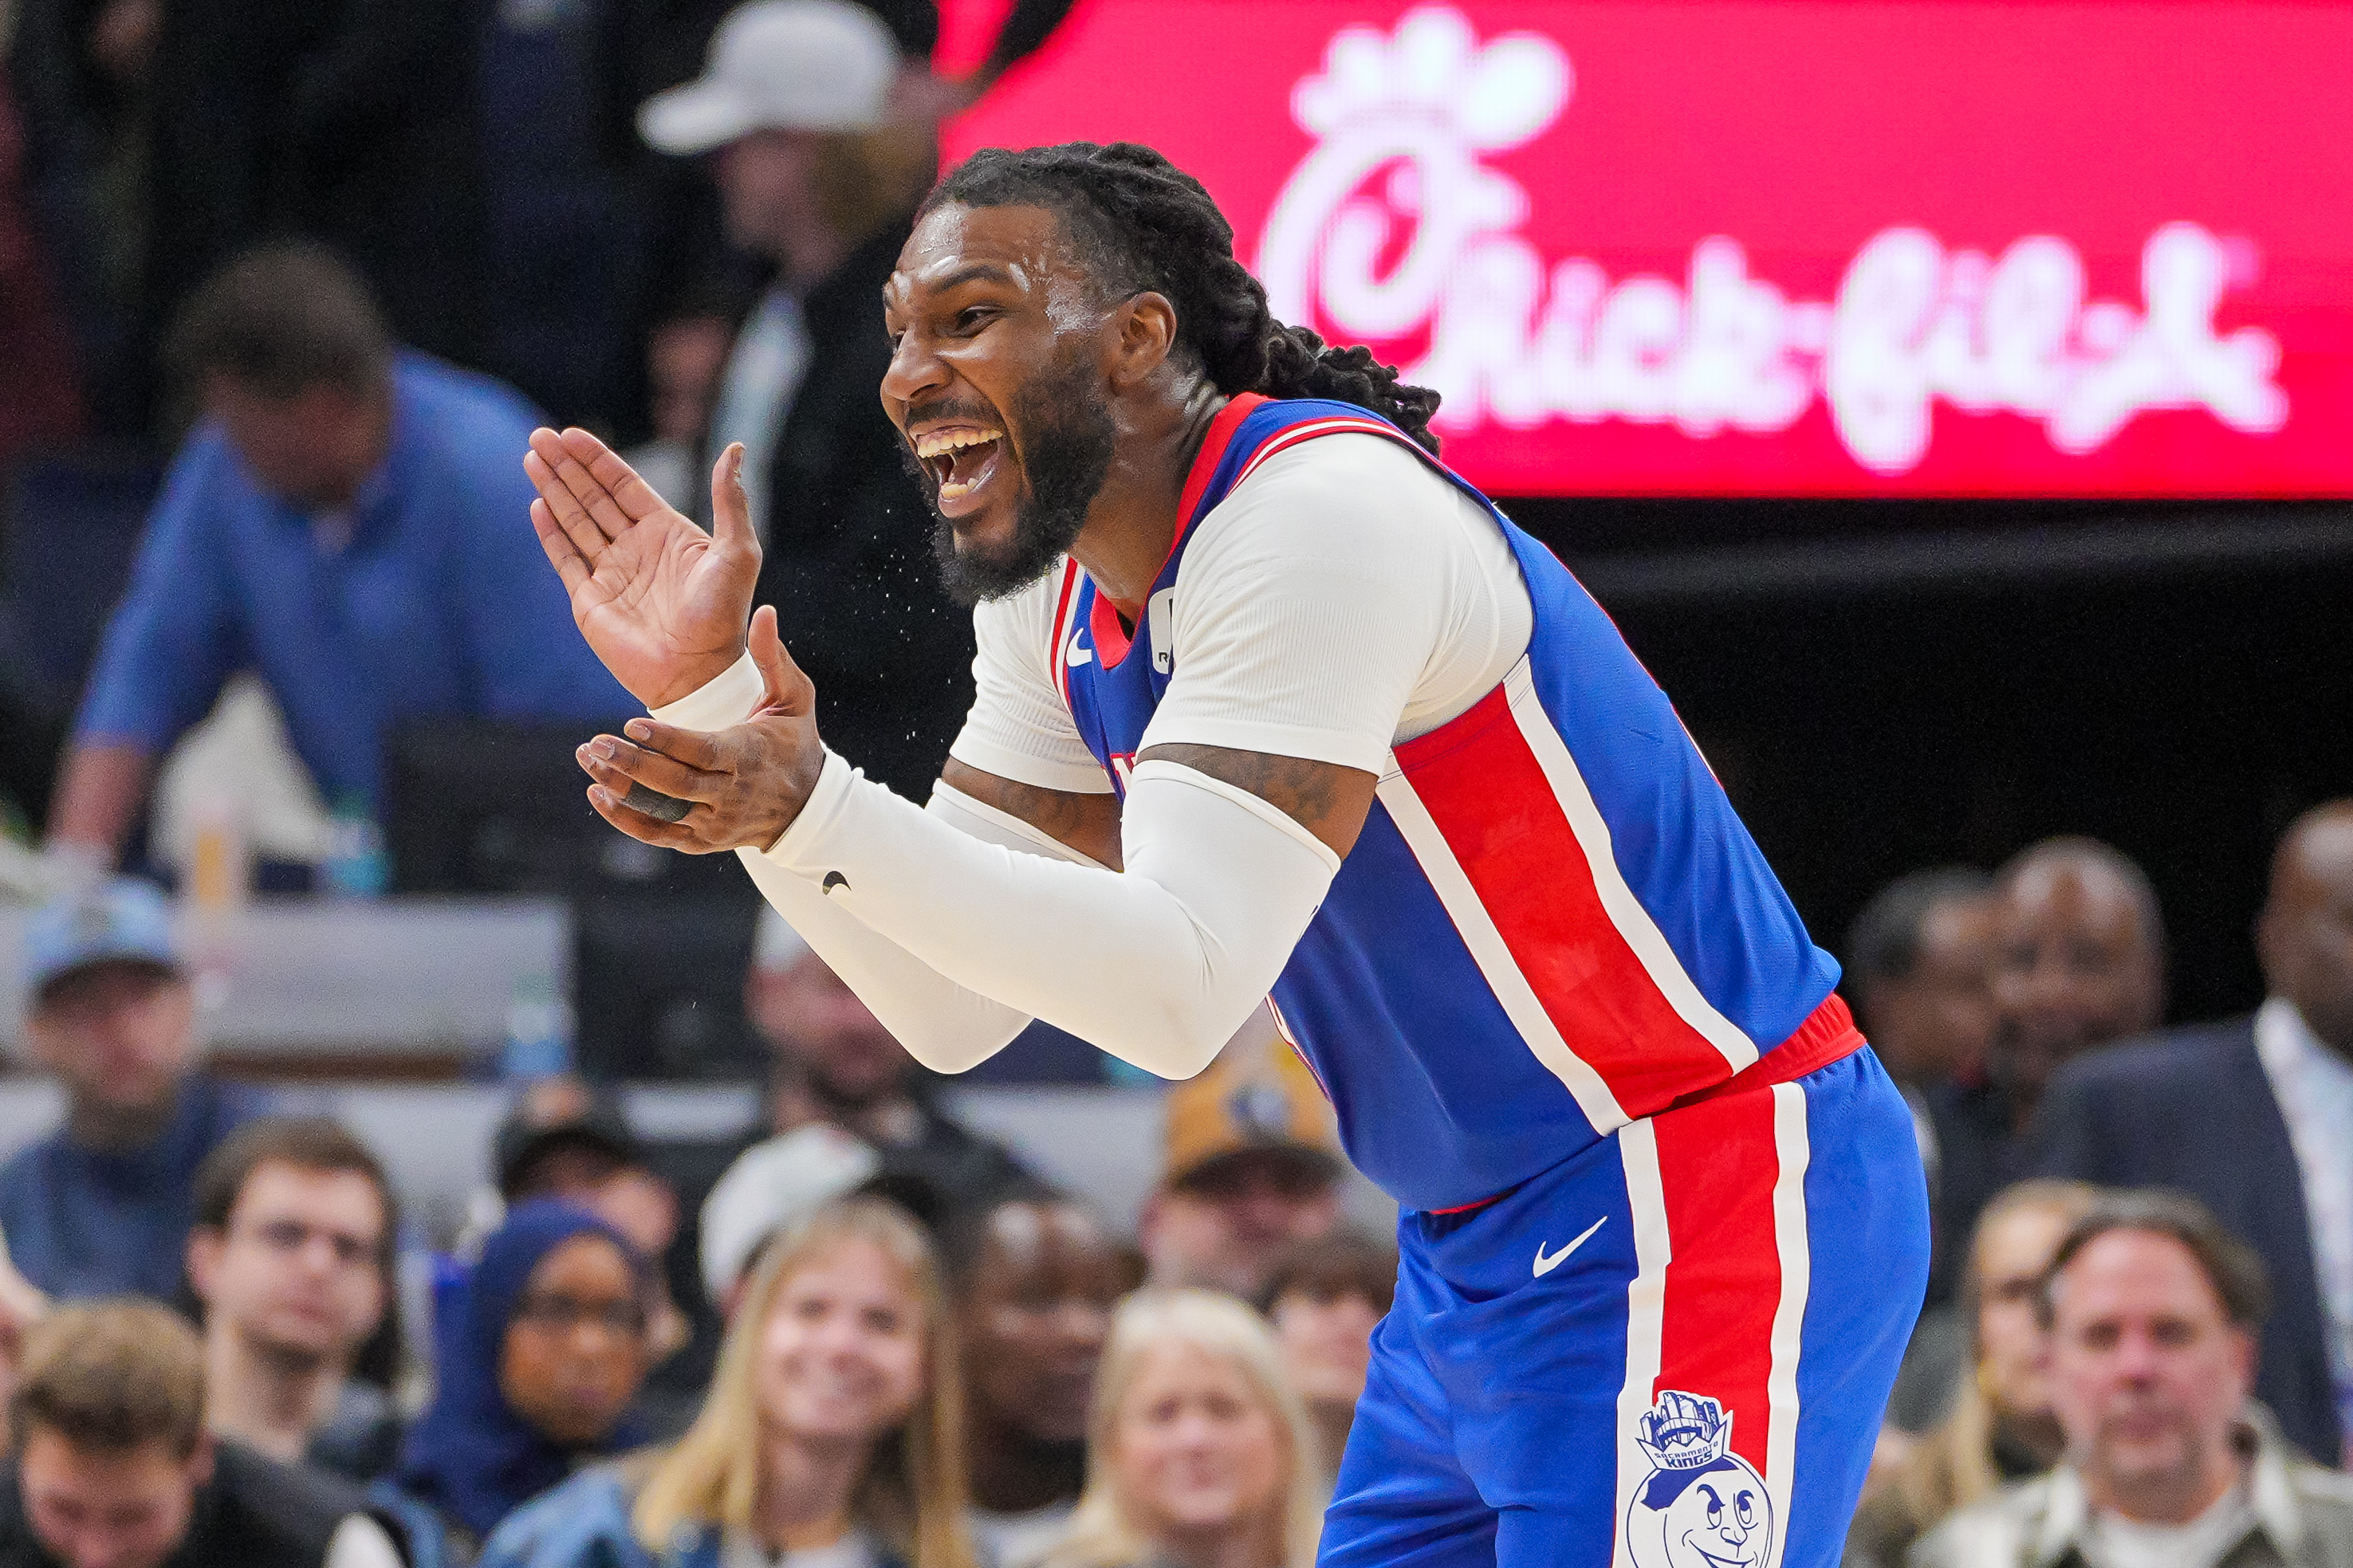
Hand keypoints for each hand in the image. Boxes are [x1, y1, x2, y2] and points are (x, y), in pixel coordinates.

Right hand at [525, 428, 761, 707]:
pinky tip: (537, 504)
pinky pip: (566, 558)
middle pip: (593, 497)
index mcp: (666, 532)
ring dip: (553, 489)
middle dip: (567, 467)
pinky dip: (551, 532)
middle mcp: (636, 549)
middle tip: (540, 436)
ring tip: (532, 457)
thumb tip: (736, 449)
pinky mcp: (591, 600)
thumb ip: (730, 500)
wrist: (699, 671)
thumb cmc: (723, 615)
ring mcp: (611, 573)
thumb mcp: (737, 551)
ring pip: (575, 521)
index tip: (572, 434)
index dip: (597, 460)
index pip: (624, 486)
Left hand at [576, 606, 825, 851]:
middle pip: (675, 785)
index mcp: (748, 756)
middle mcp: (731, 795)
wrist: (806, 807)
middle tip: (594, 744)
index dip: (666, 741)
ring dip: (621, 790)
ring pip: (662, 811)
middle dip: (632, 765)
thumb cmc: (795, 741)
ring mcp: (715, 823)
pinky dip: (626, 820)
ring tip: (589, 763)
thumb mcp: (794, 697)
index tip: (630, 725)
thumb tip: (765, 610)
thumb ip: (773, 656)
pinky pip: (659, 835)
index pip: (702, 752)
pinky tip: (598, 795)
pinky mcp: (701, 841)